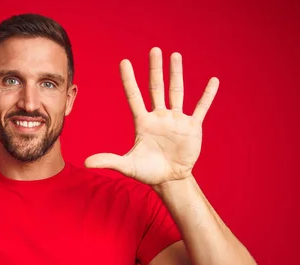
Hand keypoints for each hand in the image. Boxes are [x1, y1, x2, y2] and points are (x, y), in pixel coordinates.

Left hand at [85, 47, 218, 186]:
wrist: (168, 180)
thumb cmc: (146, 172)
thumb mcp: (127, 166)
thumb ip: (108, 161)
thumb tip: (85, 163)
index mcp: (142, 122)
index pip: (134, 96)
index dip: (129, 80)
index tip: (124, 62)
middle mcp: (159, 116)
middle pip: (156, 88)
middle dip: (155, 69)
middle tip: (154, 50)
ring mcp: (176, 120)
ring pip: (176, 92)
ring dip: (176, 74)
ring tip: (175, 55)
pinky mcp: (192, 127)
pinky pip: (201, 108)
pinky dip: (207, 96)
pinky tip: (213, 81)